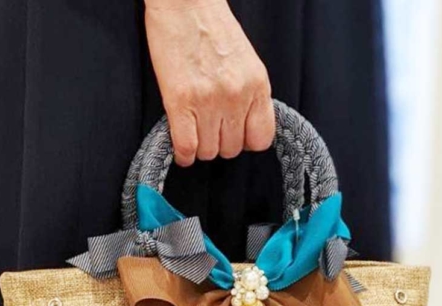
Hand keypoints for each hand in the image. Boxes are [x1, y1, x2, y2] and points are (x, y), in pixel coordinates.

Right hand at [144, 0, 274, 166]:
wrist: (185, 1)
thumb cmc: (212, 26)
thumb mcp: (246, 60)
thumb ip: (249, 93)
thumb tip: (243, 126)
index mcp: (257, 84)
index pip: (261, 139)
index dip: (246, 142)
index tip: (234, 135)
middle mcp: (236, 95)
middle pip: (232, 149)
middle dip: (219, 142)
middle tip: (209, 128)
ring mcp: (209, 100)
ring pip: (209, 152)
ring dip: (200, 147)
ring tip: (194, 130)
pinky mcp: (180, 101)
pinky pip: (187, 147)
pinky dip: (183, 154)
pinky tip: (182, 148)